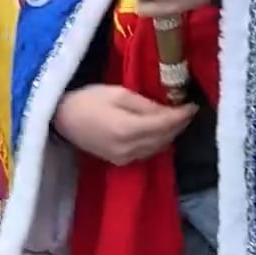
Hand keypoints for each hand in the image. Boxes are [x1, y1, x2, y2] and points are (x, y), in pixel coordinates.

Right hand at [54, 83, 195, 166]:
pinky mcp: (120, 161)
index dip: (183, 115)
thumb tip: (169, 110)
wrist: (61, 120)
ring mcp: (124, 158)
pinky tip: (159, 130)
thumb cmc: (87, 100)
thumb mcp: (118, 93)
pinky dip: (157, 141)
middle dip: (179, 124)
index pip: (166, 124)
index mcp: (128, 129)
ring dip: (170, 134)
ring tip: (177, 118)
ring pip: (158, 147)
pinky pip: (147, 152)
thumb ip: (146, 104)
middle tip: (188, 109)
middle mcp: (129, 149)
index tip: (194, 105)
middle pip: (165, 138)